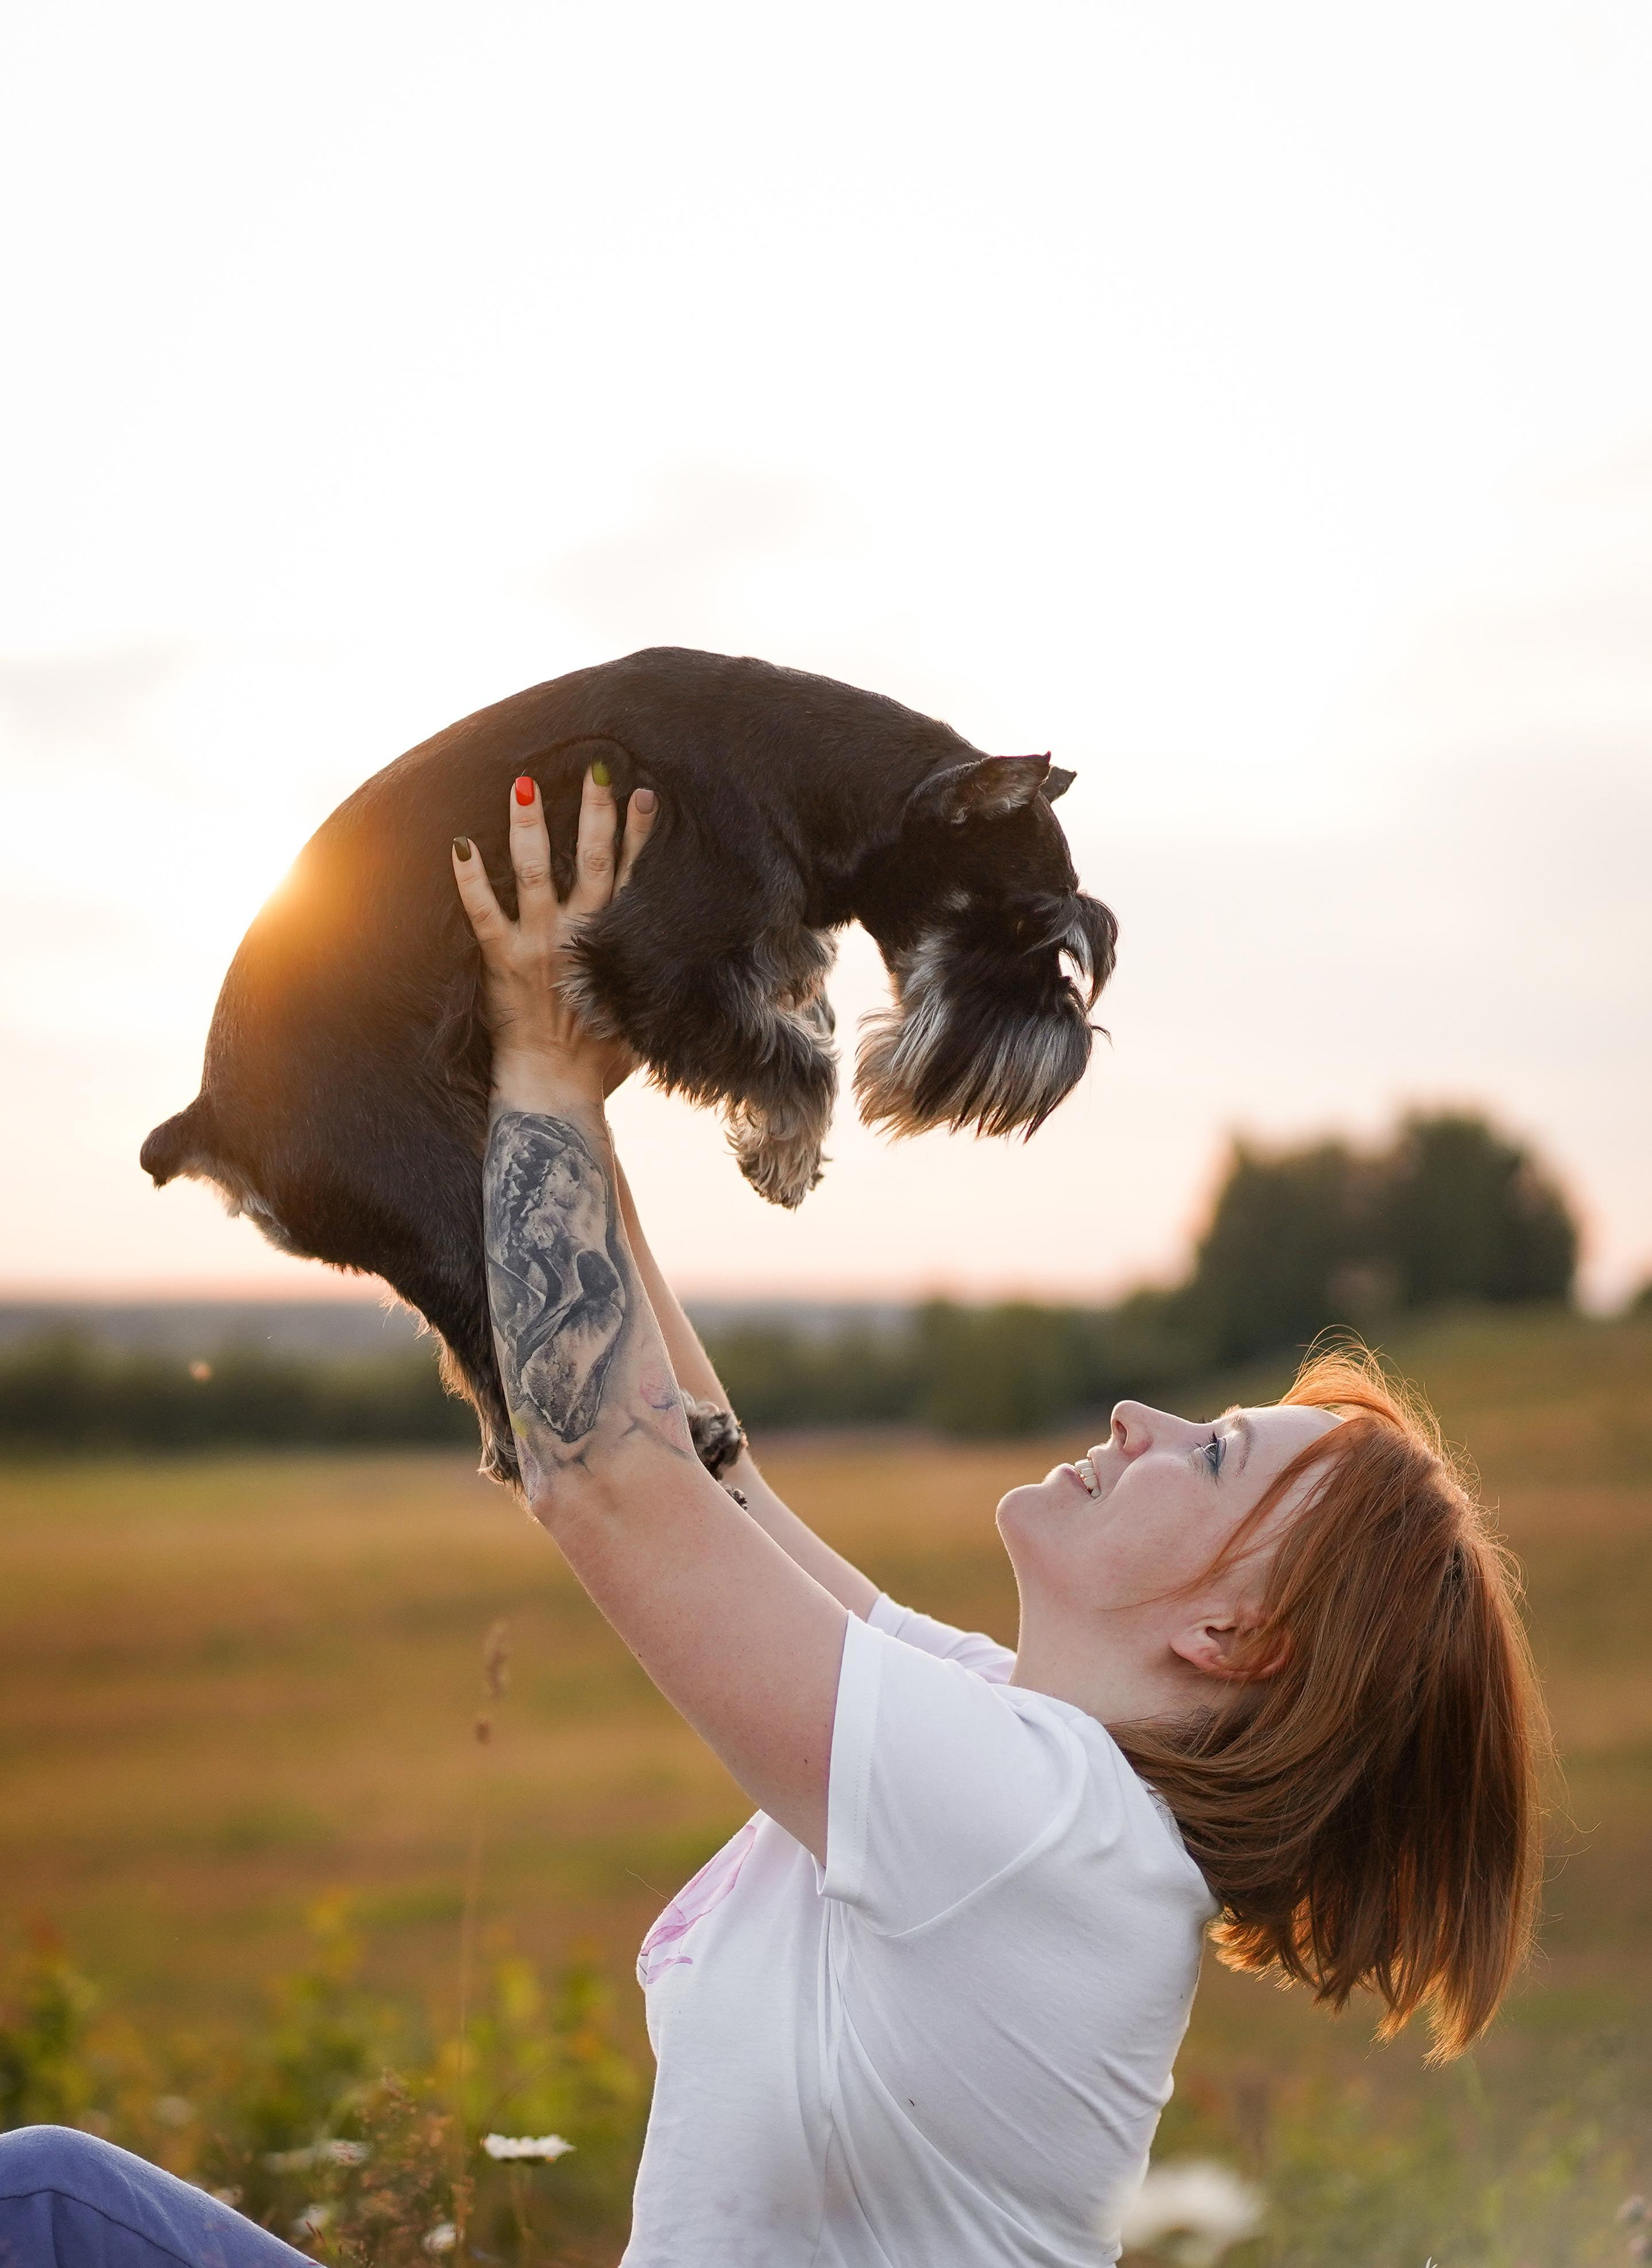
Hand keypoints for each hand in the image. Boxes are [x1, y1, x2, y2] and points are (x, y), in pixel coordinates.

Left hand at [451, 766, 657, 1112]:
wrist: (559, 1091)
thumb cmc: (602, 1061)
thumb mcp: (642, 1016)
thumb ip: (650, 979)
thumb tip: (675, 962)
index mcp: (616, 944)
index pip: (632, 876)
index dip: (639, 835)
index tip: (644, 795)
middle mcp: (580, 934)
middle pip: (591, 860)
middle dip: (596, 812)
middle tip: (597, 770)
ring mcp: (539, 944)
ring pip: (533, 873)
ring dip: (529, 827)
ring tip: (524, 784)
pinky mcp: (502, 962)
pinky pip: (482, 912)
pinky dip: (469, 879)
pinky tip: (458, 844)